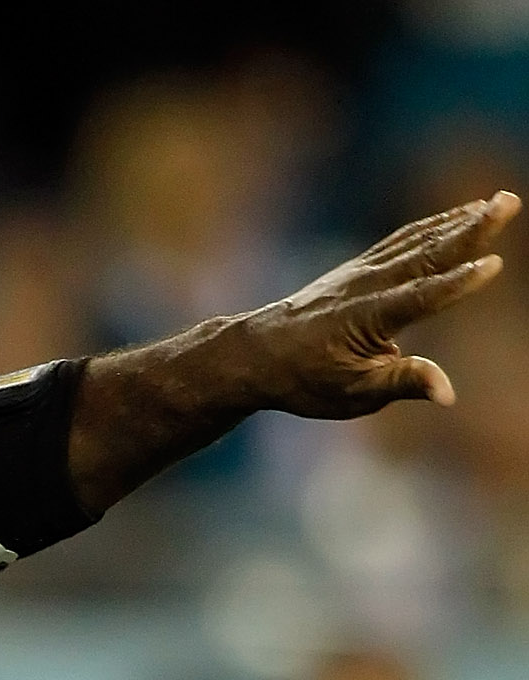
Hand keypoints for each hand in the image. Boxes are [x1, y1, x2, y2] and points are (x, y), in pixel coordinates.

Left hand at [69, 194, 516, 516]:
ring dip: (459, 220)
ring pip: (418, 240)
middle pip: (426, 254)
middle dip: (470, 229)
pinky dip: (435, 225)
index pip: (420, 298)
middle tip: (509, 202)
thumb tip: (448, 393)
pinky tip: (460, 214)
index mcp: (368, 320)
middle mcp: (368, 286)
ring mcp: (364, 271)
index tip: (492, 265)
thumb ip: (402, 384)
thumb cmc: (304, 381)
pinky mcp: (362, 267)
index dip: (457, 284)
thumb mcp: (351, 394)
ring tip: (497, 202)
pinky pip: (405, 240)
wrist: (258, 353)